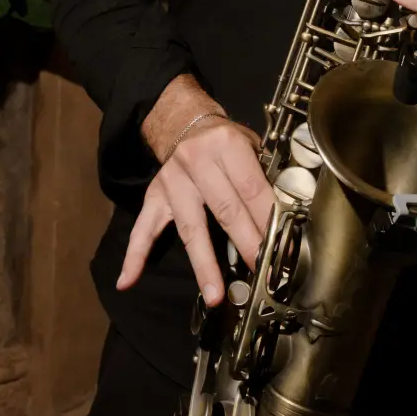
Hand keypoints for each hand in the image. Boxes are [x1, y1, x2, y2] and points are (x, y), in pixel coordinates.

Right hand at [120, 79, 273, 307]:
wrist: (182, 120)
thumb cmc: (223, 139)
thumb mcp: (249, 143)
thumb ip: (263, 172)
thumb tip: (287, 212)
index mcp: (225, 146)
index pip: (250, 188)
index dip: (266, 217)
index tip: (280, 243)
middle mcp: (196, 162)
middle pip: (224, 210)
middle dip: (246, 243)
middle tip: (261, 271)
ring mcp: (172, 182)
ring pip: (191, 228)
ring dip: (204, 264)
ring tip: (215, 295)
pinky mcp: (154, 196)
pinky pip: (143, 228)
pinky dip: (135, 255)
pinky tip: (128, 279)